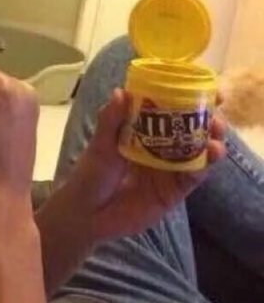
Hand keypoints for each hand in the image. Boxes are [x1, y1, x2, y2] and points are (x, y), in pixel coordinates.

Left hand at [63, 88, 226, 242]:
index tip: (205, 89)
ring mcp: (168, 168)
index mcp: (142, 129)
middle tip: (215, 116)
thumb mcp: (99, 144)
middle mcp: (159, 146)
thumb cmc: (90, 173)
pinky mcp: (173, 191)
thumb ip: (110, 120)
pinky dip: (202, 167)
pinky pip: (193, 177)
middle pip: (190, 129)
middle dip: (207, 120)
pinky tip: (208, 159)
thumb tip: (121, 91)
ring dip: (211, 143)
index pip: (170, 108)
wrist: (87, 213)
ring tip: (216, 138)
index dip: (189, 97)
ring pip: (197, 152)